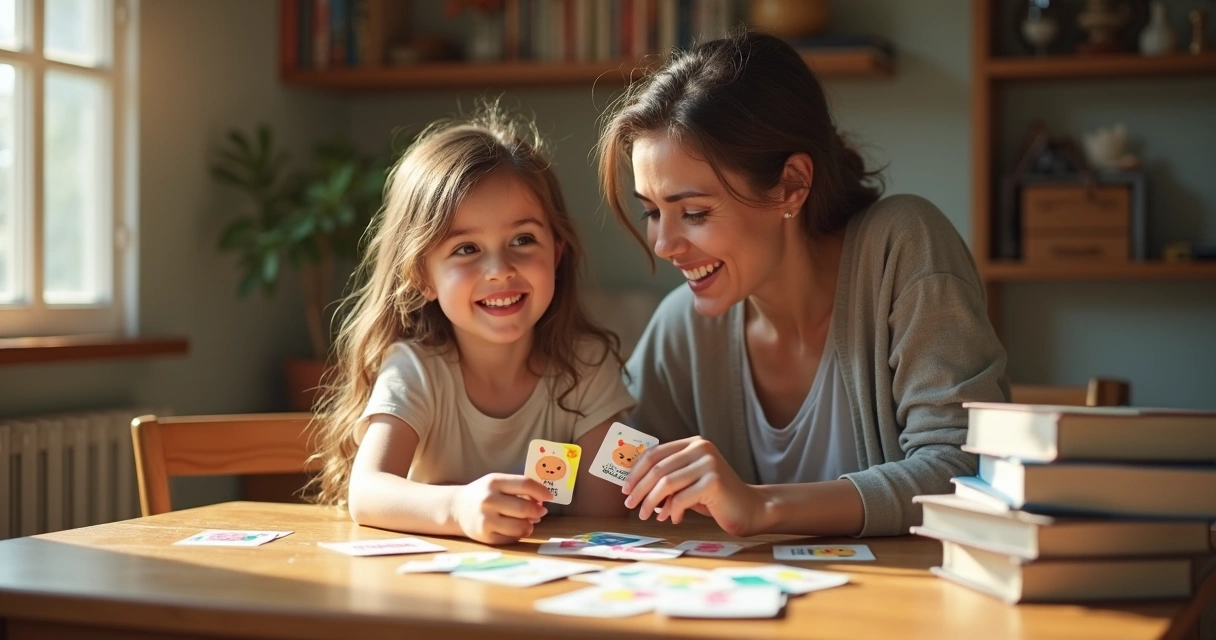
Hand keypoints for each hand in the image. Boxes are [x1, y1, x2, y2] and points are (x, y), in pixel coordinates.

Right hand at [451, 474, 550, 544]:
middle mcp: (488, 500)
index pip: (525, 484)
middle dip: (537, 511)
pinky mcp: (485, 537)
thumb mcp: (498, 483)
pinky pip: (512, 538)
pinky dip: (518, 534)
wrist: (457, 508)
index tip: (549, 497)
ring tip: (528, 522)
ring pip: (520, 526)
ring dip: (530, 525)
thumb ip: (519, 489)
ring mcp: (486, 520)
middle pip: (524, 508)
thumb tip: (542, 503)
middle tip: (540, 512)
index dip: (541, 491)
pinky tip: (514, 529)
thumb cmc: (484, 494)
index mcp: (494, 482)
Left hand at [622, 436, 764, 536]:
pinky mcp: (714, 482)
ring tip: (645, 515)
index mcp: (693, 444)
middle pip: (657, 467)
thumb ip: (667, 479)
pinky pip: (682, 498)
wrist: (750, 509)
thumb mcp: (688, 483)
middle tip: (630, 504)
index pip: (655, 453)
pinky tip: (673, 519)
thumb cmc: (715, 498)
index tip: (625, 488)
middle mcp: (701, 448)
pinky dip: (672, 511)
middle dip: (639, 488)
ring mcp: (709, 463)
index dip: (636, 471)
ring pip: (666, 482)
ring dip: (651, 502)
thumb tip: (632, 485)